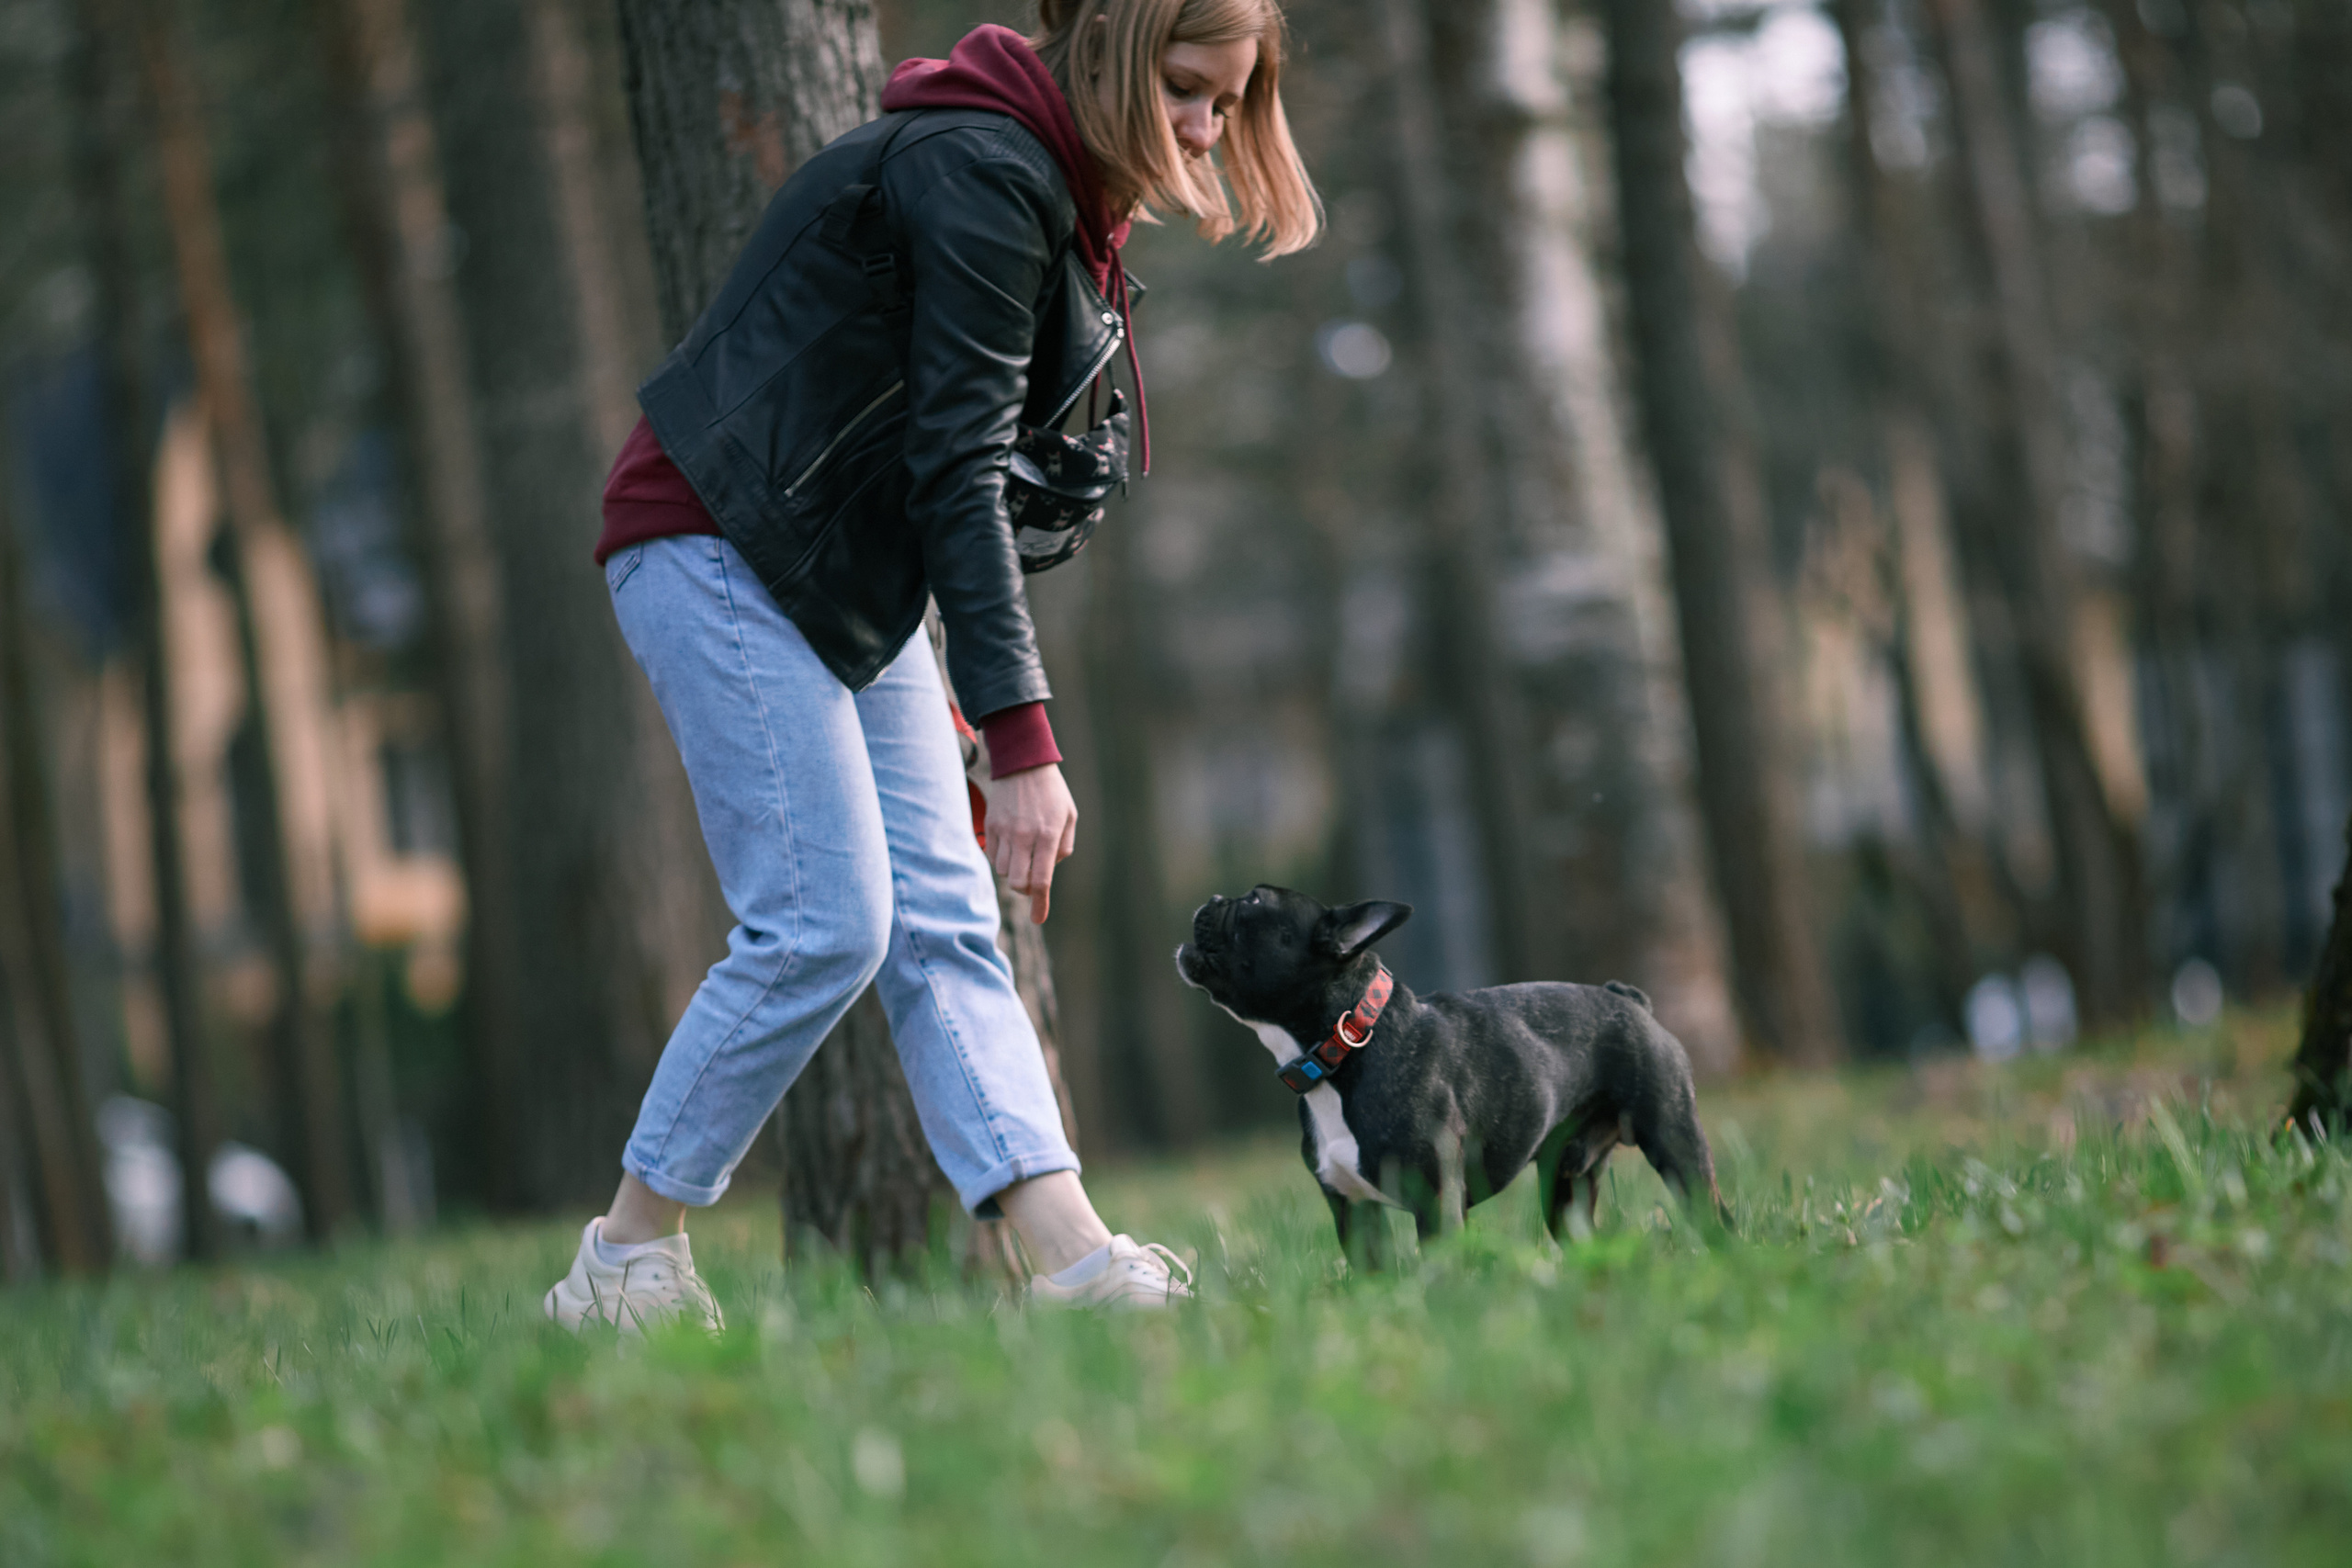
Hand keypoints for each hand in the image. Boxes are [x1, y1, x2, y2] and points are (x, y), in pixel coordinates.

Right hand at [983, 762, 1077, 923]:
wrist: (1023, 763)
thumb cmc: (1052, 792)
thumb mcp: (1069, 817)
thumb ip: (1064, 847)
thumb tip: (1050, 869)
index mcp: (1047, 835)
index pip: (1041, 879)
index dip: (1040, 904)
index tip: (1038, 919)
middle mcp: (1024, 836)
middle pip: (1018, 882)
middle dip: (1026, 889)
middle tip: (1033, 881)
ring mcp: (1004, 831)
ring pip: (1004, 871)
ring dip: (1015, 872)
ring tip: (1024, 854)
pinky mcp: (990, 825)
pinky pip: (992, 856)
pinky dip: (1002, 859)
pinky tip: (1011, 845)